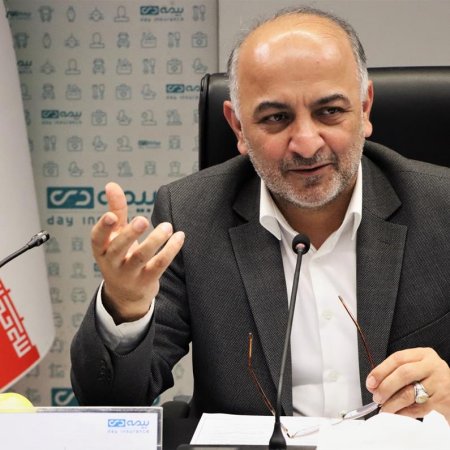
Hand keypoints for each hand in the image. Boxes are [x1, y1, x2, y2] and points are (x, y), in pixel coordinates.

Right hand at [91, 182, 184, 323]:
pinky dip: (170, 250)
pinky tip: (179, 236)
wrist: (126, 294)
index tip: (111, 216)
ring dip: (155, 241)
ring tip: (167, 226)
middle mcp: (112, 263)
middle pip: (118, 249)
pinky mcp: (146, 280)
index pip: (98, 239)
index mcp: (102, 249)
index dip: (103, 228)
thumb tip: (111, 184)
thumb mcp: (115, 235)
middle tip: (143, 220)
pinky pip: (159, 265)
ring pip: (140, 258)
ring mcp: (129, 274)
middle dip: (130, 234)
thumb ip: (116, 210)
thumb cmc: (120, 256)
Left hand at [366, 347, 449, 422]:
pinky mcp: (443, 400)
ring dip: (393, 403)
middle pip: (403, 374)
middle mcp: (432, 365)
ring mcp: (440, 382)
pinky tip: (398, 413)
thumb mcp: (416, 368)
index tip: (370, 382)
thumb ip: (395, 372)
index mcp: (422, 354)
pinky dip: (404, 412)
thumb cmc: (430, 380)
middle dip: (386, 387)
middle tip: (376, 397)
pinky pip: (419, 408)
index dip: (381, 371)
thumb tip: (373, 384)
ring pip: (410, 393)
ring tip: (384, 408)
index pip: (397, 358)